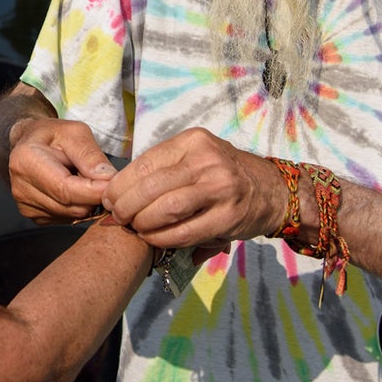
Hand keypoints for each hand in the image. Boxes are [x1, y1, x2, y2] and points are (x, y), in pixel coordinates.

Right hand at [7, 117, 114, 222]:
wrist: (31, 143)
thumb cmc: (53, 135)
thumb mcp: (74, 132)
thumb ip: (90, 154)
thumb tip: (107, 178)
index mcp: (26, 162)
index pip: (65, 188)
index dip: (93, 190)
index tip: (115, 184)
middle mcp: (20, 188)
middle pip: (71, 205)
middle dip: (94, 194)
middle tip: (101, 175)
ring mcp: (26, 206)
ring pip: (73, 215)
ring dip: (87, 200)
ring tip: (82, 177)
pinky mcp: (35, 217)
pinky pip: (68, 219)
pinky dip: (78, 206)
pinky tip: (74, 188)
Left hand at [101, 128, 283, 250]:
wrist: (273, 190)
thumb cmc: (222, 175)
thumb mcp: (196, 157)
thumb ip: (164, 169)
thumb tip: (118, 190)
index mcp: (192, 141)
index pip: (145, 162)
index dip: (120, 184)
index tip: (109, 197)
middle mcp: (206, 160)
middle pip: (150, 186)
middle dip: (126, 205)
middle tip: (118, 217)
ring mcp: (220, 187)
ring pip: (166, 208)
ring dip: (142, 223)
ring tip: (135, 228)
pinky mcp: (229, 216)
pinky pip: (185, 231)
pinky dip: (163, 239)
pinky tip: (154, 240)